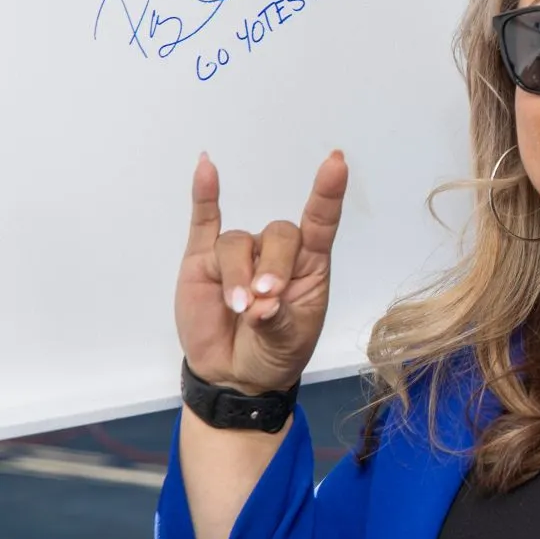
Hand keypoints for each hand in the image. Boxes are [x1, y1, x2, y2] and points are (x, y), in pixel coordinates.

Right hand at [175, 152, 348, 396]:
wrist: (234, 375)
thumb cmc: (273, 353)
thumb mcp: (287, 343)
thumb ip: (278, 321)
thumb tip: (264, 303)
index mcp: (309, 266)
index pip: (321, 223)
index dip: (328, 194)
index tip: (336, 163)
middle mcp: (277, 253)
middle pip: (278, 234)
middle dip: (271, 267)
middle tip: (264, 301)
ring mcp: (240, 255)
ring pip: (238, 242)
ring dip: (238, 274)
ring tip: (239, 308)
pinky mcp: (203, 260)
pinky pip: (204, 220)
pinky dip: (204, 195)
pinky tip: (206, 167)